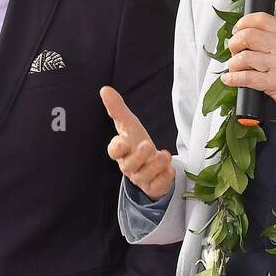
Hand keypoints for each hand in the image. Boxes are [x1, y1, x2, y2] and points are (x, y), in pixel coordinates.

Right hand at [101, 85, 174, 199]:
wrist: (152, 164)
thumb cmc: (136, 142)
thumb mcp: (129, 124)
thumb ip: (117, 109)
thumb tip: (105, 89)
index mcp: (121, 152)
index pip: (114, 151)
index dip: (117, 147)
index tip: (125, 140)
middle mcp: (129, 166)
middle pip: (129, 165)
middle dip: (139, 156)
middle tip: (148, 146)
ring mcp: (141, 178)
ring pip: (144, 176)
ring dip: (155, 166)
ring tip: (165, 155)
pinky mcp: (154, 186)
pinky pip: (157, 186)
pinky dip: (164, 178)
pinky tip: (170, 170)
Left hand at [222, 13, 275, 139]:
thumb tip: (251, 39)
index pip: (260, 19)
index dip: (242, 23)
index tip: (237, 31)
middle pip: (248, 35)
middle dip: (234, 44)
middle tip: (233, 51)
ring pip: (244, 57)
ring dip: (233, 64)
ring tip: (234, 68)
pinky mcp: (275, 84)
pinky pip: (246, 77)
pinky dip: (233, 79)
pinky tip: (230, 80)